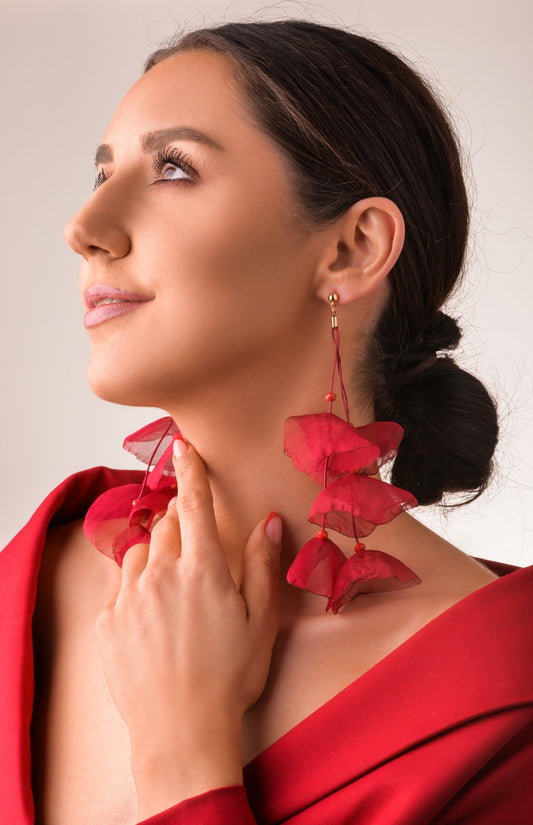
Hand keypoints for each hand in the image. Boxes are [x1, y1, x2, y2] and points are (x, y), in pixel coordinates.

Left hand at [95, 435, 281, 816]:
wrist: (180, 731)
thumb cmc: (229, 678)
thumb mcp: (262, 621)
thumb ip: (263, 564)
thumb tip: (269, 520)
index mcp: (204, 568)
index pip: (196, 502)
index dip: (190, 469)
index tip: (183, 446)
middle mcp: (162, 573)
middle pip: (168, 524)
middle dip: (182, 523)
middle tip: (197, 551)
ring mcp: (129, 596)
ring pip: (141, 551)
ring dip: (156, 555)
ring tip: (174, 589)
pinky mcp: (107, 620)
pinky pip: (120, 585)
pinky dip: (136, 587)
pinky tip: (152, 618)